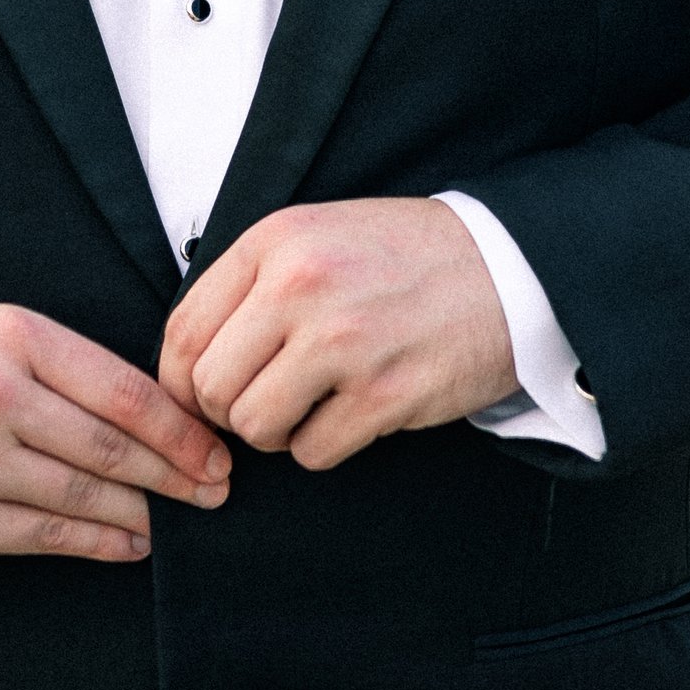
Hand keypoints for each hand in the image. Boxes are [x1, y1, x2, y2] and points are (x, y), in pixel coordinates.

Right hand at [0, 307, 229, 566]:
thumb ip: (61, 368)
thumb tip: (155, 415)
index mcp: (9, 337)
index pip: (122, 388)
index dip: (180, 428)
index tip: (215, 449)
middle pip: (112, 448)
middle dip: (178, 475)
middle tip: (217, 491)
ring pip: (86, 497)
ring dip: (144, 514)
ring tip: (177, 519)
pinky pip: (47, 539)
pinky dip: (99, 544)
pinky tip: (129, 544)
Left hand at [160, 199, 517, 473]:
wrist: (509, 268)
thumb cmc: (404, 259)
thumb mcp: (318, 236)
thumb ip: (251, 285)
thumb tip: (186, 363)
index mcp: (276, 242)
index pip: (182, 332)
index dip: (180, 381)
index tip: (201, 398)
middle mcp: (301, 286)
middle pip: (210, 387)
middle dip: (229, 412)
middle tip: (267, 404)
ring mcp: (344, 341)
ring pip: (254, 427)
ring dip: (276, 433)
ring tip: (311, 406)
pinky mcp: (386, 392)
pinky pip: (313, 452)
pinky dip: (325, 445)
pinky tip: (355, 413)